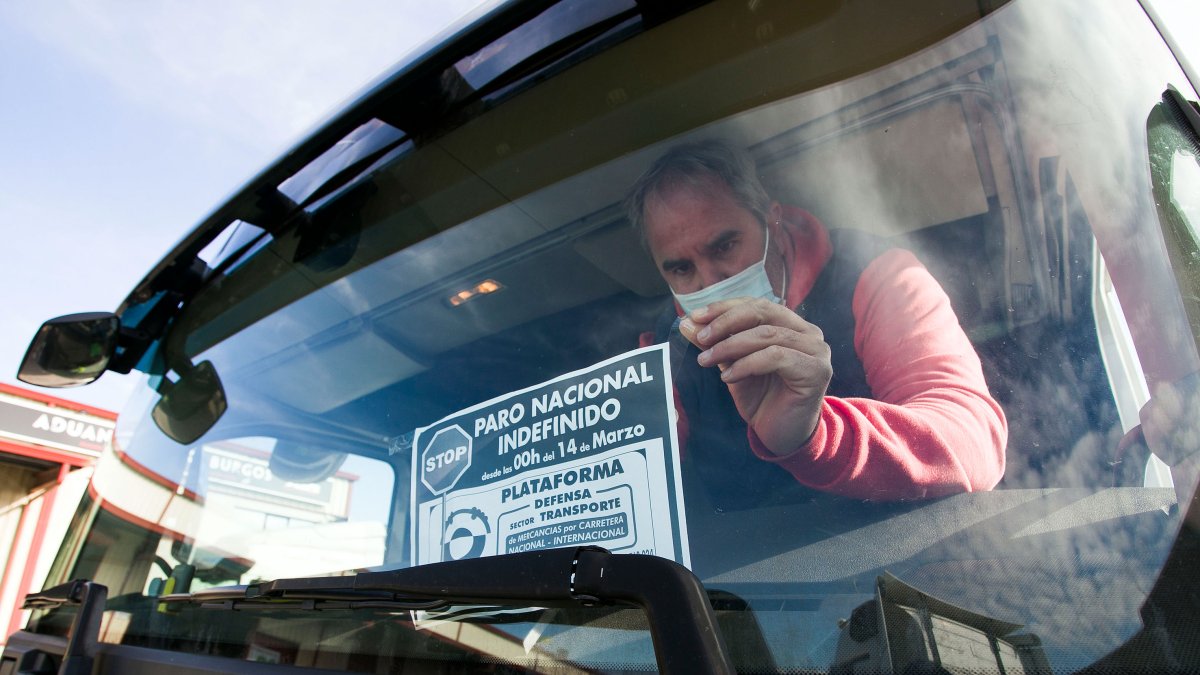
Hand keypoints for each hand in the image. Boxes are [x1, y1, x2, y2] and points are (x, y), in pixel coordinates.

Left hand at [678, 297, 831, 454]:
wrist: (781, 436)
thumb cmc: (761, 399)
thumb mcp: (732, 365)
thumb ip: (715, 342)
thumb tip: (687, 323)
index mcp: (791, 325)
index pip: (756, 305)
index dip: (724, 308)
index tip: (694, 317)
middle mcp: (808, 333)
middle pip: (763, 312)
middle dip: (726, 322)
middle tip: (700, 337)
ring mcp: (816, 351)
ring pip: (767, 335)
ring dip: (730, 346)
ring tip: (706, 360)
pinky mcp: (817, 371)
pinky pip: (776, 356)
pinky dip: (747, 364)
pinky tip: (728, 377)